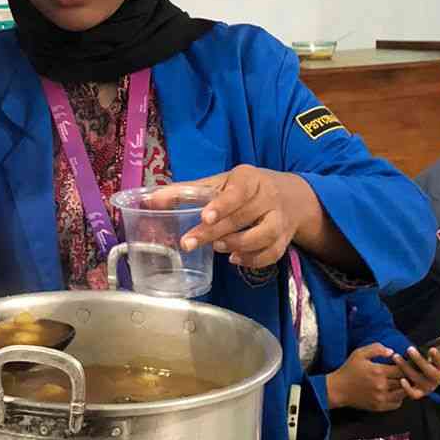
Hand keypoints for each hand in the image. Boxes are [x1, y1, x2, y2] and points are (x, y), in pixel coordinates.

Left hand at [171, 166, 302, 267]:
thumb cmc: (243, 189)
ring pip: (264, 235)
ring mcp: (279, 219)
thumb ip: (185, 192)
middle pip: (243, 217)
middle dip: (214, 232)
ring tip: (216, 248)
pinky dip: (253, 260)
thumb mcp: (218, 183)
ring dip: (238, 245)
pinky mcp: (284, 238)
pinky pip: (272, 253)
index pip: (237, 191)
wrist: (290, 196)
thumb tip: (149, 201)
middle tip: (188, 243)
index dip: (222, 205)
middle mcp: (267, 197)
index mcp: (249, 179)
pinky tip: (234, 259)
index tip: (205, 217)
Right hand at [326, 343, 405, 411]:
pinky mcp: (379, 406)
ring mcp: (381, 397)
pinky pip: (396, 404)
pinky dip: (399, 398)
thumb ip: (376, 349)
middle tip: (411, 372)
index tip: (407, 363)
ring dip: (406, 388)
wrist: (338, 389)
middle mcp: (381, 385)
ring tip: (405, 382)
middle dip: (408, 376)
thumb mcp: (359, 354)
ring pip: (403, 394)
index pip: (401, 369)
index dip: (406, 365)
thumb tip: (392, 352)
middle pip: (405, 381)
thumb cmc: (349, 370)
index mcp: (378, 371)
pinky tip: (396, 392)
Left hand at [388, 339, 439, 399]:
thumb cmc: (433, 360)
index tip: (432, 349)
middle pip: (430, 372)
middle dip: (419, 360)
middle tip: (409, 349)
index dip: (438, 357)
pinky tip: (401, 380)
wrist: (428, 377)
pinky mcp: (418, 393)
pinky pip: (413, 394)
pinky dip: (408, 389)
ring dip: (406, 368)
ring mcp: (428, 387)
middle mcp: (437, 379)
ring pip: (418, 379)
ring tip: (396, 357)